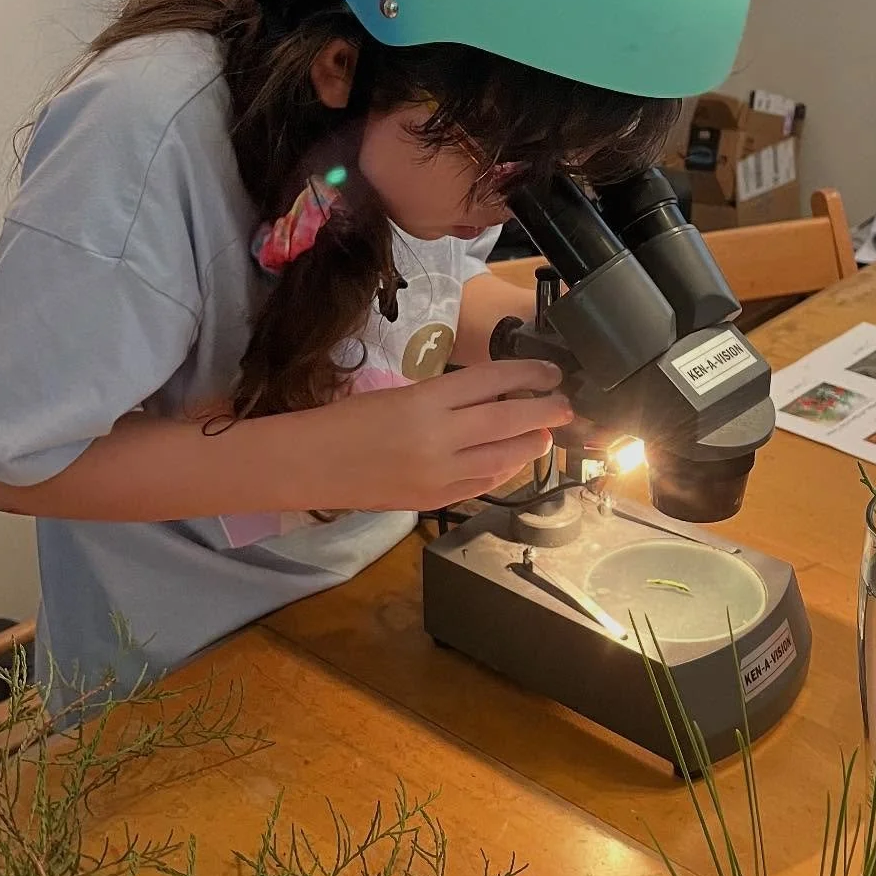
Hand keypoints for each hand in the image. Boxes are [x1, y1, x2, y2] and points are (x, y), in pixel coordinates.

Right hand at [307, 360, 572, 510]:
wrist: (311, 464)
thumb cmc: (346, 421)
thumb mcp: (400, 394)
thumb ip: (447, 398)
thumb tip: (494, 396)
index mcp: (426, 400)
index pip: (493, 381)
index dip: (529, 376)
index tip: (550, 374)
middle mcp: (438, 438)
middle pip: (510, 421)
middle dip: (546, 411)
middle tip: (564, 405)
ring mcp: (440, 474)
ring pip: (505, 458)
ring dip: (531, 445)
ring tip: (544, 434)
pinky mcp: (435, 501)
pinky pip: (483, 483)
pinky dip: (503, 469)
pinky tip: (511, 460)